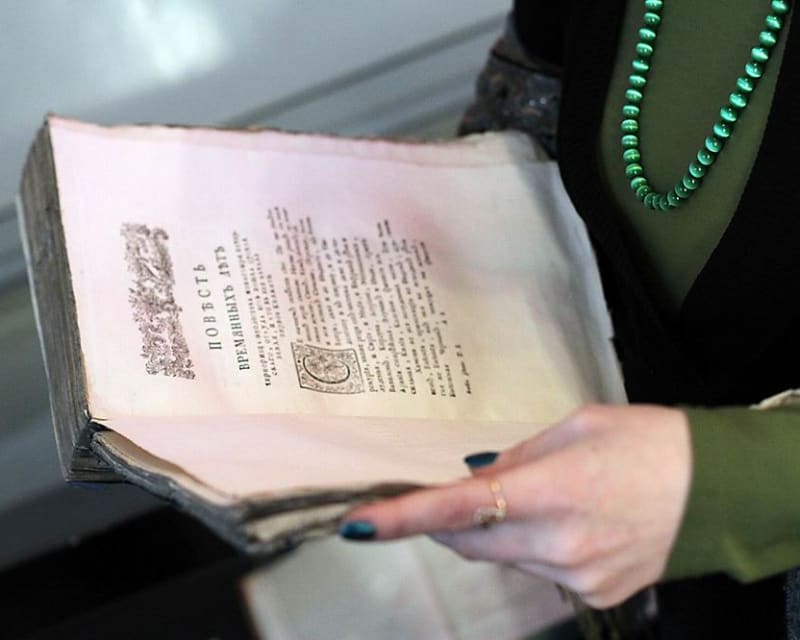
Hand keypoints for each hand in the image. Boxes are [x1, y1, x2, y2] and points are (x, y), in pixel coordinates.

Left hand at [339, 404, 691, 608]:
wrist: (716, 489)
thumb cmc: (644, 440)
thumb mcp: (575, 427)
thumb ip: (516, 457)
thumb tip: (474, 477)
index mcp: (551, 489)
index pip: (458, 509)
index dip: (403, 518)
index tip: (359, 525)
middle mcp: (559, 542)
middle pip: (471, 543)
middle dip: (453, 523)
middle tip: (461, 496)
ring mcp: (579, 575)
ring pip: (505, 559)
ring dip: (501, 532)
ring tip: (545, 498)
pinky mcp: (596, 593)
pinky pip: (540, 571)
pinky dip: (537, 548)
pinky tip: (573, 523)